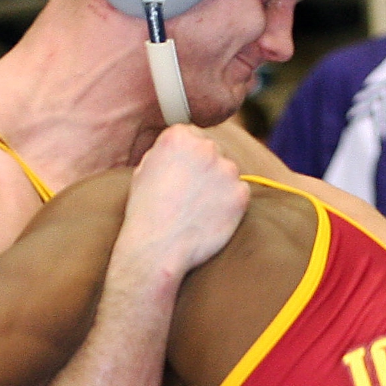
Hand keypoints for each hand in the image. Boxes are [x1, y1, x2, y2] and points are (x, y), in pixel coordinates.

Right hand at [124, 125, 248, 276]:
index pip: (192, 136)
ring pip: (227, 173)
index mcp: (178, 136)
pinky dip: (228, 206)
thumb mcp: (144, 170)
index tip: (181, 176)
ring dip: (217, 187)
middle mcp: (206, 146)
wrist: (157, 249)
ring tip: (196, 210)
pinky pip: (239, 194)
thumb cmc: (145, 213)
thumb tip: (182, 150)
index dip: (187, 158)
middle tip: (190, 196)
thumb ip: (166, 153)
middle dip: (205, 169)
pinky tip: (208, 219)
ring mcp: (227, 169)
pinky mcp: (241, 193)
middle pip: (213, 151)